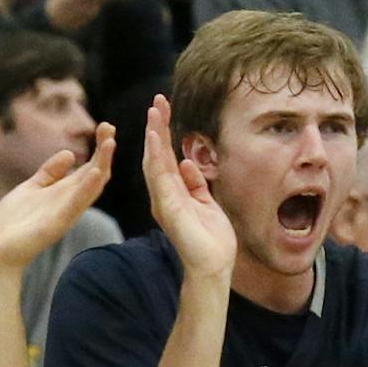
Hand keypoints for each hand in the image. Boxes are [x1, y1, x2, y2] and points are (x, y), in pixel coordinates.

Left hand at [0, 125, 115, 271]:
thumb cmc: (14, 222)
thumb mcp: (32, 188)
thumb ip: (50, 172)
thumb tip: (71, 153)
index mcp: (64, 192)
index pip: (89, 167)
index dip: (99, 147)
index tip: (106, 127)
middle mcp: (70, 201)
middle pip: (95, 173)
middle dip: (104, 150)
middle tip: (110, 127)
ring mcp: (66, 212)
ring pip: (90, 187)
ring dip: (101, 164)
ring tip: (110, 144)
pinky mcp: (57, 223)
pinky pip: (76, 204)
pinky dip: (87, 189)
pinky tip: (95, 173)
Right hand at [140, 96, 235, 279]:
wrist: (213, 266)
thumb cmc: (210, 240)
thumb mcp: (206, 203)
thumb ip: (195, 184)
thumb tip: (187, 163)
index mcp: (173, 192)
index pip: (167, 157)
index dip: (165, 132)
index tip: (165, 109)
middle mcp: (164, 194)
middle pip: (157, 154)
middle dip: (157, 127)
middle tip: (158, 100)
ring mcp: (164, 200)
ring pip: (155, 161)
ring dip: (154, 135)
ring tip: (154, 111)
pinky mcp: (168, 207)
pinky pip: (159, 177)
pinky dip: (156, 155)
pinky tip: (154, 137)